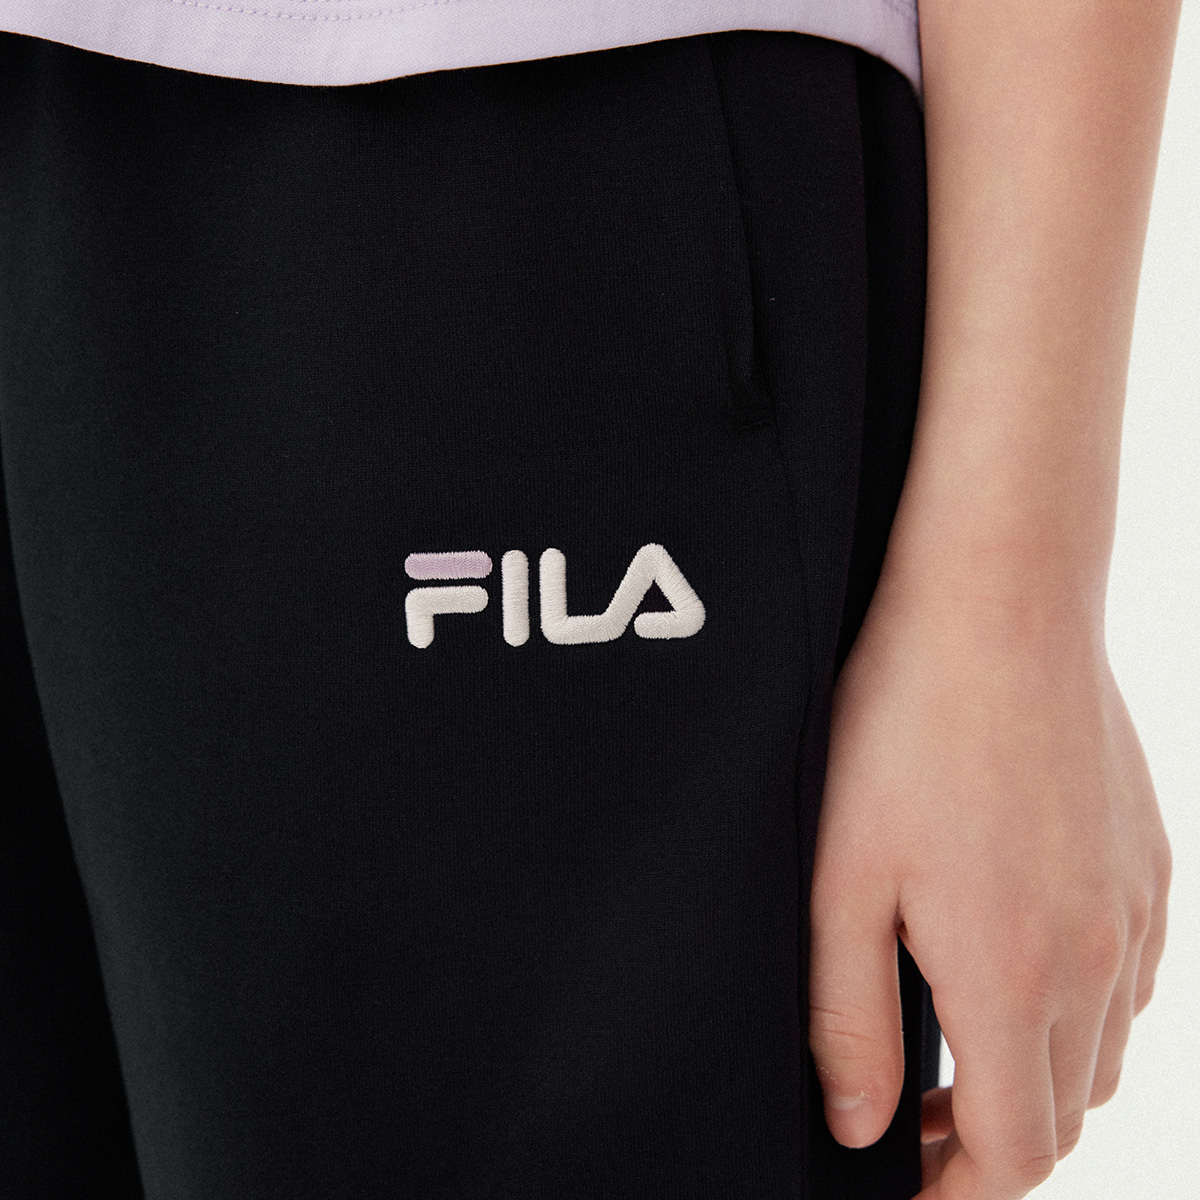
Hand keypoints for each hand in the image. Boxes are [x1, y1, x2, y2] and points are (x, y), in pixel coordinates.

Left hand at [808, 574, 1170, 1198]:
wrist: (997, 607)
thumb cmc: (903, 729)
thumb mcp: (844, 878)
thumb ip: (849, 1016)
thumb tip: (862, 1126)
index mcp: (1012, 976)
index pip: (1015, 1154)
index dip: (957, 1194)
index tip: (907, 1187)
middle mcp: (1096, 957)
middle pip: (1063, 1113)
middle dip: (990, 1142)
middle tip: (915, 1119)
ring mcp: (1136, 907)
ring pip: (1104, 1051)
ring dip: (1036, 1078)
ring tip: (960, 1050)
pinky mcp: (1149, 859)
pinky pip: (1131, 976)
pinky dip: (1080, 1010)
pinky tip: (1022, 966)